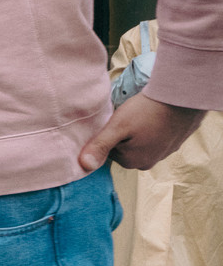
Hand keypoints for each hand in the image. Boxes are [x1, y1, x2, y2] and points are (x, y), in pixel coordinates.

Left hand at [79, 93, 206, 171]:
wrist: (182, 99)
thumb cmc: (146, 112)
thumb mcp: (117, 127)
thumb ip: (100, 146)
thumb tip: (83, 167)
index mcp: (132, 162)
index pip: (109, 149)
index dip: (111, 133)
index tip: (118, 122)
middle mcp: (148, 163)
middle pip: (124, 147)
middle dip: (124, 134)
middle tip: (131, 118)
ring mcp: (163, 154)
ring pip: (139, 142)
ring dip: (138, 131)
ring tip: (143, 116)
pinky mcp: (173, 143)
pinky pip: (154, 137)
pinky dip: (152, 128)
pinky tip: (155, 117)